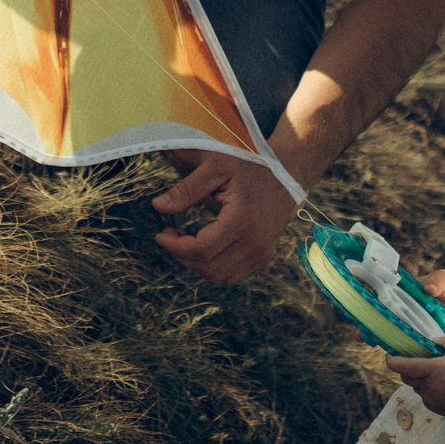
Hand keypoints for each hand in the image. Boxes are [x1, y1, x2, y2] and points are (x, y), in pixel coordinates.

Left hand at [152, 151, 301, 284]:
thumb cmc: (248, 167)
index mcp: (242, 220)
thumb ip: (187, 188)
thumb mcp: (215, 168)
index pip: (202, 249)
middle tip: (169, 235)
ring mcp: (261, 252)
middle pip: (209, 267)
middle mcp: (255, 242)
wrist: (286, 176)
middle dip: (182, 256)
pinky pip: (232, 275)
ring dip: (196, 264)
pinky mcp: (262, 256)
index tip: (161, 234)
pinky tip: (203, 247)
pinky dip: (212, 267)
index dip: (176, 247)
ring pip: (220, 276)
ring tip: (184, 241)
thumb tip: (157, 206)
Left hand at [384, 336, 444, 422]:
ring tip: (439, 373)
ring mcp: (430, 399)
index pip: (403, 366)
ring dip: (419, 378)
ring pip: (414, 385)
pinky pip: (423, 394)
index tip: (388, 354)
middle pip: (405, 376)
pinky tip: (444, 386)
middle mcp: (429, 386)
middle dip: (406, 367)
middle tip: (418, 359)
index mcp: (434, 370)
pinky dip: (427, 388)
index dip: (391, 360)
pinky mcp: (433, 408)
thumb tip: (432, 341)